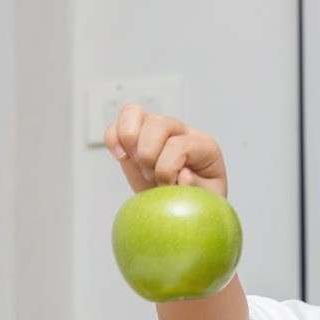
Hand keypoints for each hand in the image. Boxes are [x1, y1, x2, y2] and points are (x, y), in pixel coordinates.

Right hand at [105, 103, 227, 196]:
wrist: (182, 206)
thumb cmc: (198, 200)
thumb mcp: (207, 200)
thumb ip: (196, 188)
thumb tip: (183, 174)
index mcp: (204, 146)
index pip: (181, 144)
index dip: (168, 168)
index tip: (167, 187)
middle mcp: (180, 132)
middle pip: (158, 123)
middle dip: (148, 154)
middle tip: (150, 175)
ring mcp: (156, 131)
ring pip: (135, 113)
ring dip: (129, 139)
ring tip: (133, 161)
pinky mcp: (135, 138)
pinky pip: (117, 124)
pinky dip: (112, 138)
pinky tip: (120, 156)